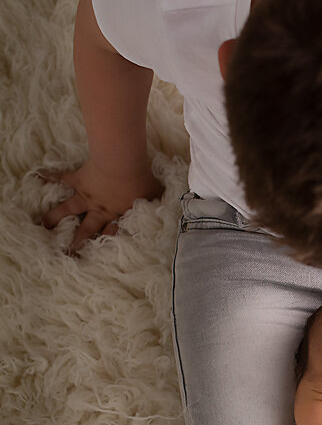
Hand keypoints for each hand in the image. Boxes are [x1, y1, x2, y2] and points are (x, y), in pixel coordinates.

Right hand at [36, 158, 163, 255]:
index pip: (110, 235)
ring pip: (66, 210)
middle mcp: (99, 210)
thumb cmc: (142, 181)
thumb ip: (163, 204)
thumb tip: (181, 211)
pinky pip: (62, 178)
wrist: (123, 165)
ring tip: (41, 226)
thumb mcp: (157, 196)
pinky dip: (49, 176)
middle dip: (76, 243)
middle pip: (85, 230)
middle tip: (66, 254)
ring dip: (53, 218)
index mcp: (117, 216)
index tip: (94, 259)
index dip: (103, 246)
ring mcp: (87, 196)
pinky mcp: (79, 180)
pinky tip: (37, 177)